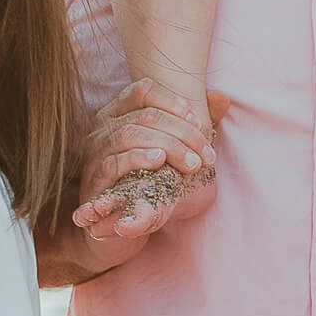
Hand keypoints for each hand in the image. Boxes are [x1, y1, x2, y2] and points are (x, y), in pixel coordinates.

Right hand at [73, 81, 227, 238]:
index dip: (172, 100)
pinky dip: (139, 158)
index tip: (199, 122)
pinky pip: (114, 161)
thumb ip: (194, 123)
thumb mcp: (173, 151)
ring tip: (193, 164)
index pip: (143, 90)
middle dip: (183, 133)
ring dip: (169, 146)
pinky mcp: (93, 178)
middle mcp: (102, 127)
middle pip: (145, 115)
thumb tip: (222, 97)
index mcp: (119, 113)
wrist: (121, 225)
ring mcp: (94, 152)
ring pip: (130, 134)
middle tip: (207, 155)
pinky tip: (160, 161)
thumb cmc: (148, 182)